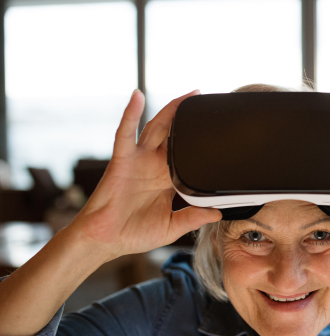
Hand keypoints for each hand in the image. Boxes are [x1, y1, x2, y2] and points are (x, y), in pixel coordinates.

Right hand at [66, 90, 221, 260]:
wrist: (106, 240)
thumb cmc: (133, 234)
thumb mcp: (171, 227)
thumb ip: (193, 218)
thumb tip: (217, 212)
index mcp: (168, 180)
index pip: (188, 155)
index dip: (200, 142)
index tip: (218, 130)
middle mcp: (154, 166)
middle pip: (174, 134)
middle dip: (188, 117)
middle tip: (205, 100)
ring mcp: (139, 160)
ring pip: (156, 128)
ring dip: (170, 110)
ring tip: (186, 95)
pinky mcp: (122, 160)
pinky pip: (125, 133)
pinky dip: (130, 114)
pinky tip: (137, 96)